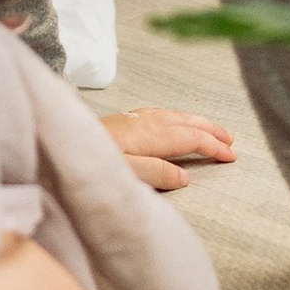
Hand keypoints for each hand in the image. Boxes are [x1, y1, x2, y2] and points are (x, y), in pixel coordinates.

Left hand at [102, 106, 236, 193]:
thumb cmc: (89, 164)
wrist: (58, 144)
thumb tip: (185, 175)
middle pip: (186, 123)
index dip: (213, 147)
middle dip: (210, 130)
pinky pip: (160, 114)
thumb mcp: (125, 175)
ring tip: (211, 129)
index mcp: (150, 136)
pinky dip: (177, 117)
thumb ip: (156, 174)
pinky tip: (174, 121)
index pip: (191, 138)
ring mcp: (133, 119)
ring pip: (174, 115)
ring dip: (196, 122)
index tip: (231, 156)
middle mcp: (145, 122)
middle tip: (231, 140)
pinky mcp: (123, 121)